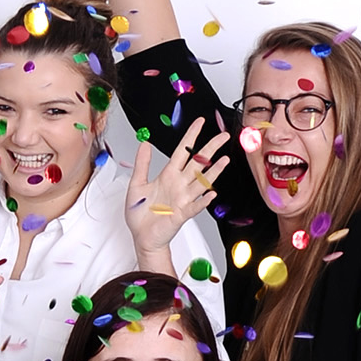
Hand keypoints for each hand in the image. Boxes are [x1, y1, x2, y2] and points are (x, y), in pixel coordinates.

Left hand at [124, 116, 228, 262]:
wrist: (142, 237)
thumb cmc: (140, 215)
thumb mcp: (136, 184)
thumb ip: (142, 164)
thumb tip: (144, 143)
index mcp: (168, 175)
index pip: (182, 151)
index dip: (191, 136)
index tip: (200, 122)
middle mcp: (178, 185)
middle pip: (198, 163)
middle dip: (210, 148)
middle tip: (223, 136)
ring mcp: (182, 199)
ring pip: (201, 182)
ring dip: (213, 172)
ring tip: (224, 160)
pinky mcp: (181, 214)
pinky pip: (195, 206)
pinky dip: (203, 201)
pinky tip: (211, 194)